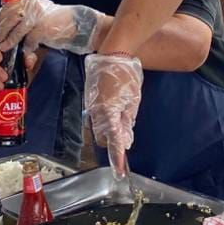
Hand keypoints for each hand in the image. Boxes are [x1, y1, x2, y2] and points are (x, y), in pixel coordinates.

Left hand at [0, 0, 104, 55]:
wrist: (77, 24)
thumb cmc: (59, 20)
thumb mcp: (41, 12)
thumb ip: (27, 15)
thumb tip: (10, 24)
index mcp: (31, 1)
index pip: (9, 6)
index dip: (1, 16)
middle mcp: (32, 7)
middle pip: (10, 18)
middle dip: (2, 29)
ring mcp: (37, 18)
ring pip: (17, 30)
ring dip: (9, 40)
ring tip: (5, 47)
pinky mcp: (42, 29)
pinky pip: (29, 41)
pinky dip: (25, 49)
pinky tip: (24, 54)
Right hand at [83, 53, 142, 178]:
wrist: (112, 53)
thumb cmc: (127, 75)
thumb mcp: (134, 99)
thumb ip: (128, 121)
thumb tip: (126, 139)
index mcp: (110, 112)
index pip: (114, 141)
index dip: (117, 157)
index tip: (120, 171)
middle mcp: (96, 112)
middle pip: (103, 138)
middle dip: (113, 141)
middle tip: (126, 136)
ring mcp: (91, 106)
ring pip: (98, 127)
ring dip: (109, 129)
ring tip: (123, 117)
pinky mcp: (89, 100)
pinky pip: (96, 116)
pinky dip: (105, 119)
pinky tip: (115, 110)